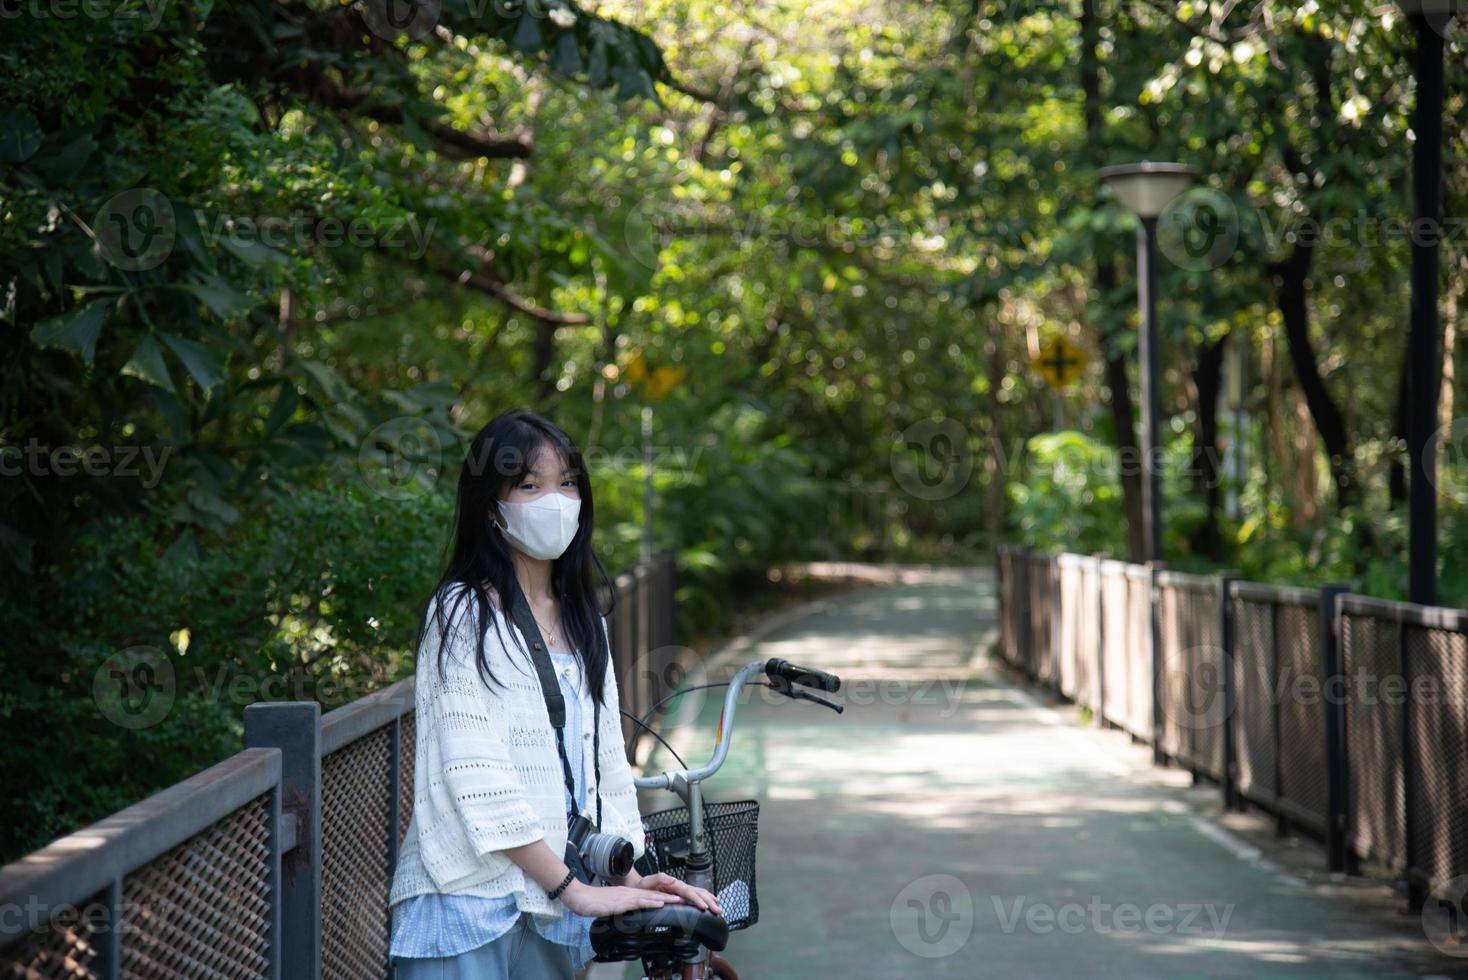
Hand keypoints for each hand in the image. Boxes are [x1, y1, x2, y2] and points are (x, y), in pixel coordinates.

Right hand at [559, 879, 684, 917]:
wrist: (578, 897)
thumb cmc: (591, 903)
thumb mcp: (608, 907)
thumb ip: (618, 909)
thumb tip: (625, 916)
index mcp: (626, 894)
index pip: (648, 895)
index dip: (662, 897)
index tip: (675, 899)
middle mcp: (628, 893)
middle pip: (653, 894)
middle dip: (669, 896)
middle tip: (685, 898)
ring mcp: (625, 896)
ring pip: (649, 896)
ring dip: (665, 898)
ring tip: (679, 900)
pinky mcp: (620, 902)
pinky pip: (638, 901)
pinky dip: (651, 902)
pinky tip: (659, 903)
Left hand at [634, 872, 723, 915]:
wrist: (639, 886)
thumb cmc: (643, 886)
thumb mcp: (647, 881)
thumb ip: (658, 878)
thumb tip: (672, 879)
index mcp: (674, 884)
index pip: (689, 892)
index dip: (697, 900)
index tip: (705, 907)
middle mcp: (680, 886)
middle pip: (698, 892)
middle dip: (709, 901)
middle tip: (718, 910)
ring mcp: (681, 890)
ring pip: (699, 893)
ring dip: (710, 900)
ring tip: (718, 909)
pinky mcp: (681, 894)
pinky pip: (695, 896)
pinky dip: (705, 899)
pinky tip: (710, 904)